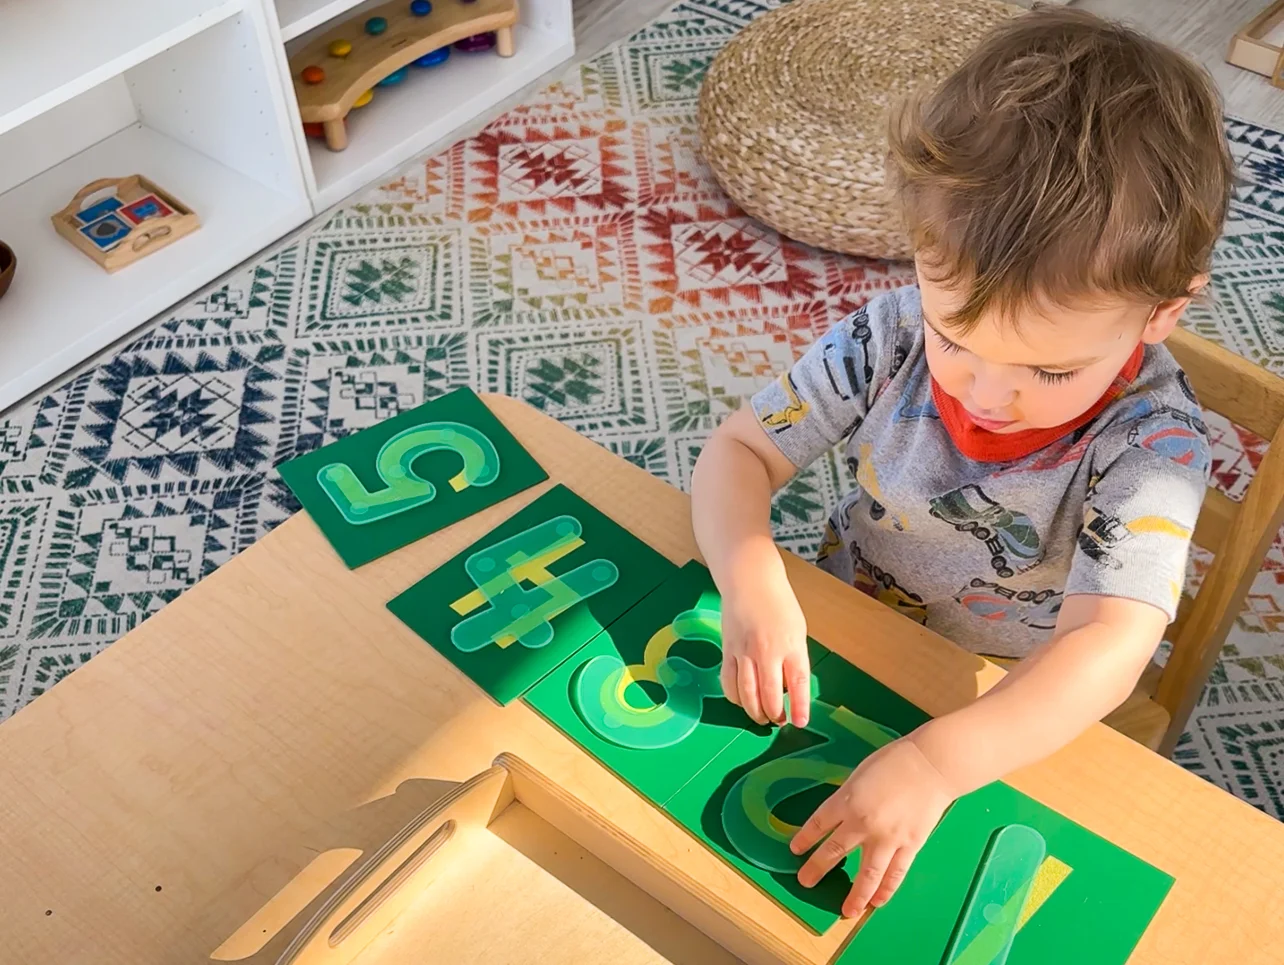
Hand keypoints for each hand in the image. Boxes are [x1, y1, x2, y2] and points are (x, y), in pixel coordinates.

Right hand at [719, 576, 809, 727]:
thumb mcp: (797, 630)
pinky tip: (742, 701)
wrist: (750, 580)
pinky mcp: (727, 650)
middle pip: (770, 694)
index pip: (798, 684)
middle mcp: (768, 651)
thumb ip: (794, 658)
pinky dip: (735, 697)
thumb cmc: (778, 604)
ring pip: (747, 693)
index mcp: (792, 645)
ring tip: (762, 718)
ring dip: (755, 712)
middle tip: (778, 721)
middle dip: (775, 714)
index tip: (799, 722)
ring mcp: (744, 652)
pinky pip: (728, 682)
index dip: (799, 707)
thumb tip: (790, 688)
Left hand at [790, 736, 956, 918]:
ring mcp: (887, 838)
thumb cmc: (895, 762)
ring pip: (867, 874)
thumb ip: (848, 798)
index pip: (819, 824)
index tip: (796, 850)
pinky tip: (877, 902)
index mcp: (846, 800)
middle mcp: (862, 823)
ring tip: (847, 910)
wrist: (931, 765)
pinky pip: (895, 873)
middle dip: (817, 868)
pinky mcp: (910, 846)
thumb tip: (841, 816)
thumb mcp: (859, 775)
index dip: (805, 838)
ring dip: (855, 895)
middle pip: (834, 851)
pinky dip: (886, 890)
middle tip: (806, 881)